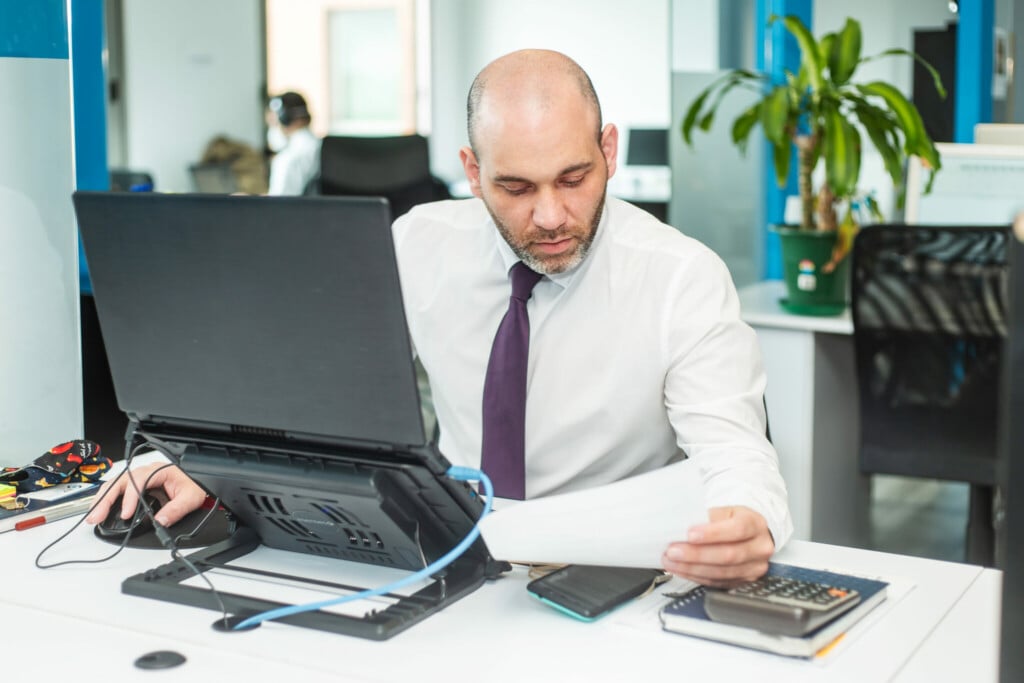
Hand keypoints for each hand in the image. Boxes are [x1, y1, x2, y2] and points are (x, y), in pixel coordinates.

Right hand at [85, 463, 206, 527]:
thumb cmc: (196, 485)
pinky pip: (117, 490)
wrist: (199, 482)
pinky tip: (100, 510)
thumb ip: (176, 509)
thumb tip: (160, 521)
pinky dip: (106, 500)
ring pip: (115, 484)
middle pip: (120, 481)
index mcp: (160, 470)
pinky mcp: (136, 487)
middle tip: (97, 516)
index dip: (130, 498)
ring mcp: (140, 478)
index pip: (138, 481)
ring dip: (102, 500)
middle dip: (106, 499)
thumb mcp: (191, 498)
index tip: (125, 514)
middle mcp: (147, 472)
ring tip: (93, 516)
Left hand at [661, 506, 774, 586]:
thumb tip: (681, 526)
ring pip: (722, 573)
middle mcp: (759, 548)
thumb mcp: (725, 511)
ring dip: (692, 568)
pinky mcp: (743, 582)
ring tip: (671, 562)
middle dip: (697, 555)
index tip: (690, 534)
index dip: (713, 533)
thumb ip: (708, 517)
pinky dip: (695, 576)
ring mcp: (754, 568)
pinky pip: (717, 582)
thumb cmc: (734, 521)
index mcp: (756, 524)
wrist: (749, 535)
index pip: (737, 529)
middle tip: (673, 551)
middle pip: (729, 555)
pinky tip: (681, 570)